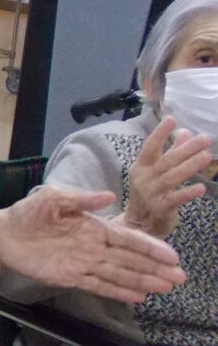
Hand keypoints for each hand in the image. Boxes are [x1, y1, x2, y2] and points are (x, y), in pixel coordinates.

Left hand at [0, 186, 184, 302]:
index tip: (171, 256)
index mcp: (93, 226)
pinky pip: (98, 286)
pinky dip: (117, 291)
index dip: (150, 247)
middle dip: (155, 267)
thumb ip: (81, 199)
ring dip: (142, 281)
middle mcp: (94, 247)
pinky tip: (137, 296)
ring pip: (119, 274)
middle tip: (179, 277)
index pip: (127, 238)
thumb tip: (110, 196)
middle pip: (130, 259)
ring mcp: (84, 263)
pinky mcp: (70, 277)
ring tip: (165, 288)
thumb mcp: (53, 198)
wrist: (4, 234)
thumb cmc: (29, 213)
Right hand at [117, 116, 210, 238]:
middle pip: (166, 161)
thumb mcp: (155, 173)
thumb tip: (186, 132)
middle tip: (204, 139)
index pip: (150, 147)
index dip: (160, 133)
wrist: (138, 226)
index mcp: (140, 167)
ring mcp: (151, 194)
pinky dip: (188, 193)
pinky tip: (201, 187)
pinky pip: (176, 199)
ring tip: (207, 156)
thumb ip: (171, 152)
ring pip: (172, 177)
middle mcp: (144, 179)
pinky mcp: (161, 209)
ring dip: (190, 166)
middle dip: (186, 149)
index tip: (171, 119)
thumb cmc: (149, 195)